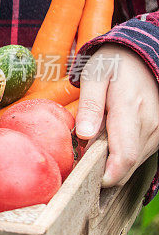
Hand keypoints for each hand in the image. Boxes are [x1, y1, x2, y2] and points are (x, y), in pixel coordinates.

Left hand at [76, 44, 158, 186]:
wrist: (142, 56)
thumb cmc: (113, 64)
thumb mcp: (94, 77)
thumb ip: (90, 106)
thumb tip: (85, 135)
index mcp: (130, 111)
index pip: (124, 157)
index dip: (107, 176)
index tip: (87, 179)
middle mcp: (150, 125)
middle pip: (127, 165)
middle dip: (103, 168)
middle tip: (83, 155)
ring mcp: (158, 130)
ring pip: (134, 162)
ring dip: (113, 160)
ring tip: (96, 140)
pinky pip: (140, 154)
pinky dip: (122, 154)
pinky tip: (110, 140)